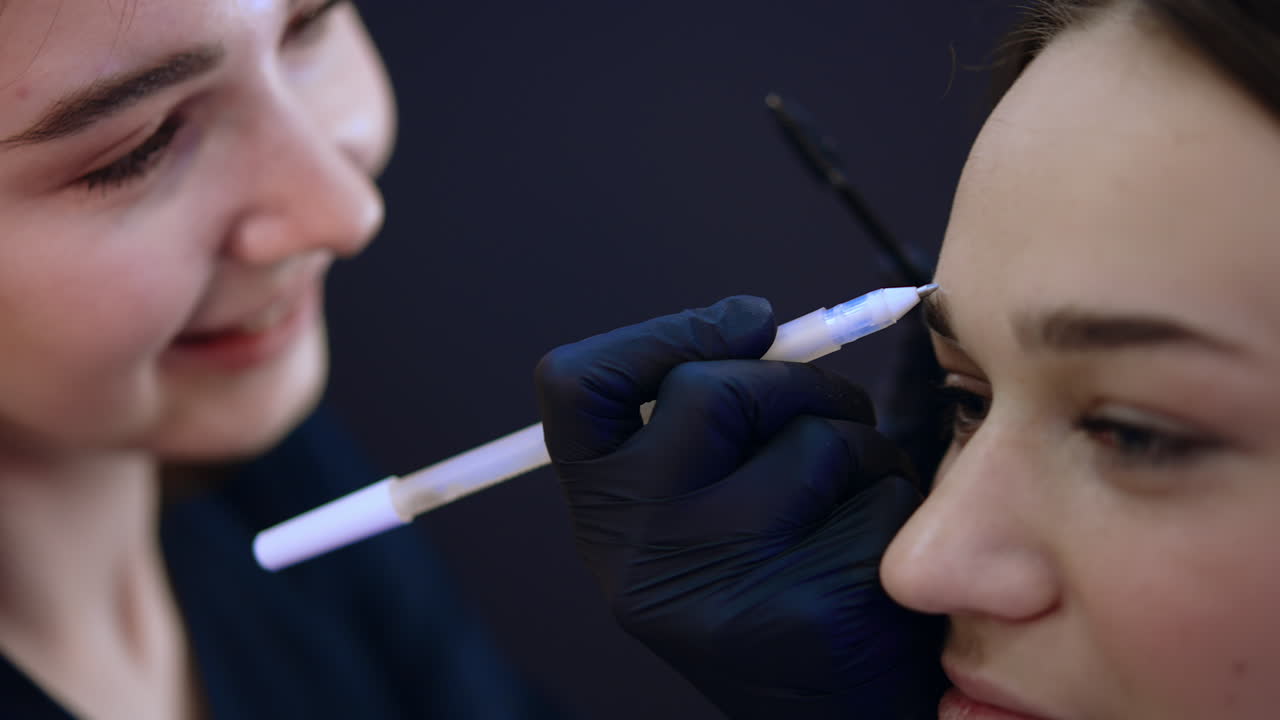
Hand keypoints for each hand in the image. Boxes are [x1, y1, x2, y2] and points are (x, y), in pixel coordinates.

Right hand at [535, 296, 944, 718]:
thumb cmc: (770, 577)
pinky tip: (878, 551)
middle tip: (827, 412)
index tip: (744, 327)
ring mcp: (723, 586)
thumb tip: (761, 322)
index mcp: (604, 516)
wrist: (826, 715)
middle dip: (794, 384)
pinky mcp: (813, 610)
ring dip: (860, 445)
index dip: (657, 335)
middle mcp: (640, 555)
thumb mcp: (704, 501)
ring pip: (815, 437)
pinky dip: (896, 499)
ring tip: (852, 497)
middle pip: (709, 390)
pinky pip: (880, 492)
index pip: (576, 387)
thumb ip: (715, 413)